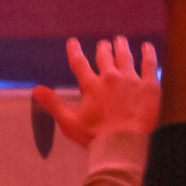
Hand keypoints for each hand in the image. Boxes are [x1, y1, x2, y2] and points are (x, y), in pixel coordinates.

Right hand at [33, 35, 159, 148]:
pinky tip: (147, 46)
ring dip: (121, 46)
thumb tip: (35, 89)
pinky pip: (149, 64)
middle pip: (105, 57)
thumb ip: (53, 104)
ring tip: (120, 40)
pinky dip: (148, 54)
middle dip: (103, 48)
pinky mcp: (149, 86)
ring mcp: (131, 80)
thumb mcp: (69, 122)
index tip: (73, 42)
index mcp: (91, 86)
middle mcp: (110, 78)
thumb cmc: (95, 137)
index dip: (75, 51)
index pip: (79, 63)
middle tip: (104, 44)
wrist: (123, 144)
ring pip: (125, 57)